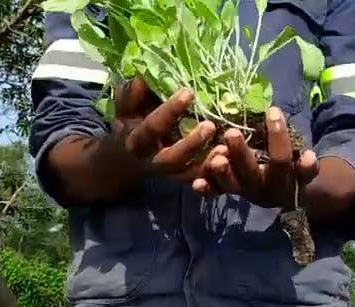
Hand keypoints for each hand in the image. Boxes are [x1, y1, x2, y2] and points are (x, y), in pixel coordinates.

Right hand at [44, 77, 214, 203]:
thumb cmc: (130, 122)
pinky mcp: (183, 178)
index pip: (152, 127)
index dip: (169, 111)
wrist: (126, 157)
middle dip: (191, 144)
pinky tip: (229, 158)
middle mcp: (153, 160)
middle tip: (211, 125)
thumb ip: (131, 94)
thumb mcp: (124, 108)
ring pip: (189, 173)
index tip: (189, 92)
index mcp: (137, 141)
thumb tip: (143, 77)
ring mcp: (169, 172)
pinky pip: (201, 181)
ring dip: (208, 163)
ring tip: (225, 148)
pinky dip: (215, 172)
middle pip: (173, 158)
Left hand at [192, 106, 318, 208]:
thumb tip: (309, 158)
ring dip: (220, 172)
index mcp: (281, 180)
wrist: (282, 195)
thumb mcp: (303, 170)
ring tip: (213, 158)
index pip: (281, 159)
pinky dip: (206, 188)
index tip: (273, 111)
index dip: (278, 137)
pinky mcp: (228, 191)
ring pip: (230, 184)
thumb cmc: (293, 171)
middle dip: (240, 154)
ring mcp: (242, 191)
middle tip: (231, 133)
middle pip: (250, 173)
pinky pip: (216, 192)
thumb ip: (306, 166)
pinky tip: (196, 183)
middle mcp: (260, 188)